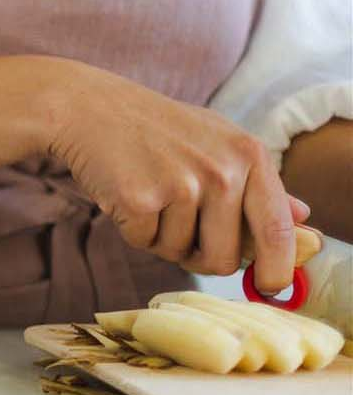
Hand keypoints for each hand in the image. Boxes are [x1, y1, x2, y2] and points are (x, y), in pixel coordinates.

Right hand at [48, 63, 307, 292]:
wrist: (90, 107)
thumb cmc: (157, 128)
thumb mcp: (218, 142)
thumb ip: (259, 184)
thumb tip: (303, 218)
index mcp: (249, 155)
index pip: (277, 229)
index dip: (278, 268)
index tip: (270, 287)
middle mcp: (221, 171)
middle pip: (225, 257)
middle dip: (201, 256)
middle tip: (181, 226)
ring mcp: (180, 185)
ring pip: (180, 253)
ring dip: (162, 238)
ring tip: (150, 195)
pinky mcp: (139, 199)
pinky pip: (144, 243)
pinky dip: (133, 229)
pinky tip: (126, 193)